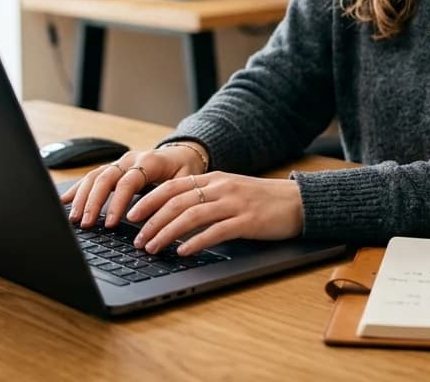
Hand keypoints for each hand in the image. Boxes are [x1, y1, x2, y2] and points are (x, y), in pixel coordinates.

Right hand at [60, 143, 204, 227]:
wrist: (184, 153)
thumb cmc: (186, 170)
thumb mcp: (187, 182)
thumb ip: (173, 197)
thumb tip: (157, 221)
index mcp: (150, 161)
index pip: (128, 181)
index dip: (118, 202)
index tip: (110, 223)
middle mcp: (131, 159)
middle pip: (105, 178)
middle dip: (93, 202)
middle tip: (86, 223)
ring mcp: (119, 162)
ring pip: (95, 176)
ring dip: (82, 197)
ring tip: (74, 218)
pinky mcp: (113, 167)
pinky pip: (91, 176)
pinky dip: (78, 188)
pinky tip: (65, 200)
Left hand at [127, 173, 303, 255]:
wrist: (298, 202)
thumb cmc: (262, 200)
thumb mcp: (230, 191)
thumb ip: (205, 197)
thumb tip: (173, 214)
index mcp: (214, 178)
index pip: (173, 186)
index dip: (149, 200)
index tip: (131, 215)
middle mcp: (221, 187)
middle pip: (177, 201)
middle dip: (152, 221)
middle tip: (137, 239)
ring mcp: (234, 203)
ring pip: (191, 215)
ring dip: (167, 233)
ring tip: (152, 248)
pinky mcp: (248, 221)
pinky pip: (216, 231)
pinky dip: (196, 242)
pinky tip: (183, 251)